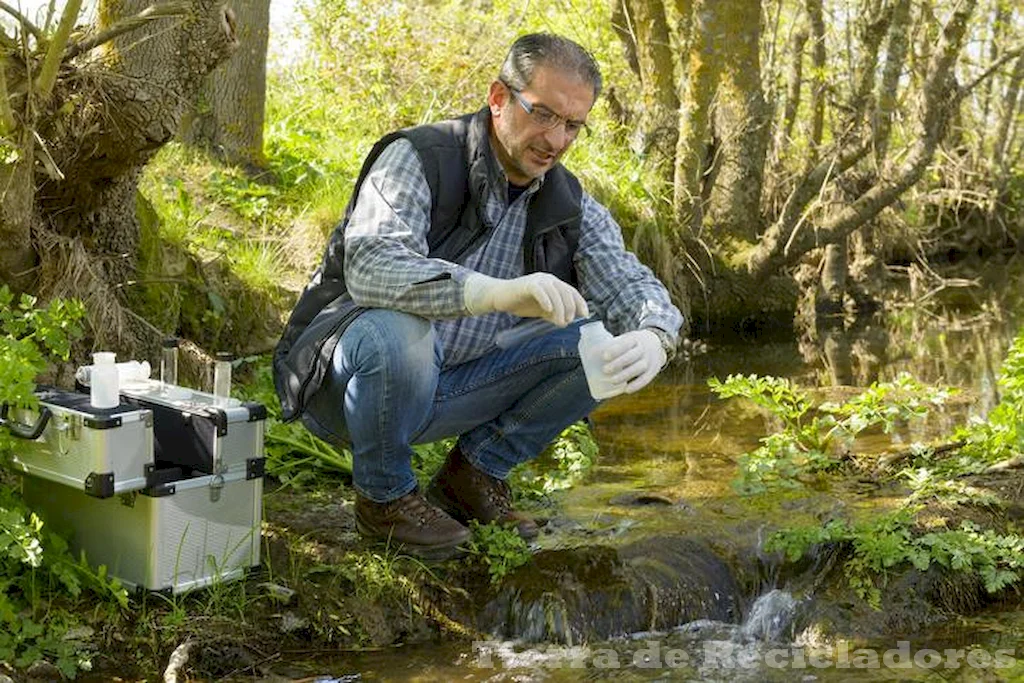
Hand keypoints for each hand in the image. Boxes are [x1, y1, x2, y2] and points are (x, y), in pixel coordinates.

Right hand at [464, 273, 588, 326]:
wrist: (500, 297)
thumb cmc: (521, 303)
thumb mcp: (542, 311)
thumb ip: (554, 314)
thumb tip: (566, 322)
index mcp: (554, 284)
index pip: (571, 291)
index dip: (580, 302)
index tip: (584, 315)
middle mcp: (548, 279)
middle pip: (565, 291)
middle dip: (570, 307)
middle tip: (568, 321)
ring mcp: (538, 280)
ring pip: (555, 292)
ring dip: (560, 308)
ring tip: (560, 321)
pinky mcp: (527, 284)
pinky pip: (540, 291)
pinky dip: (546, 300)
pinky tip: (548, 310)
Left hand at [600, 329, 665, 392]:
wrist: (657, 343)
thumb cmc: (634, 343)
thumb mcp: (627, 338)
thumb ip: (613, 344)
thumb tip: (589, 353)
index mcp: (635, 339)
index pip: (626, 343)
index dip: (616, 350)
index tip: (604, 356)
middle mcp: (644, 349)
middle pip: (632, 356)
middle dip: (618, 364)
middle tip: (605, 370)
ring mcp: (650, 360)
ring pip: (639, 368)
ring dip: (625, 375)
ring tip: (612, 381)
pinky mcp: (653, 370)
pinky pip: (646, 379)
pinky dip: (636, 385)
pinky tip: (626, 390)